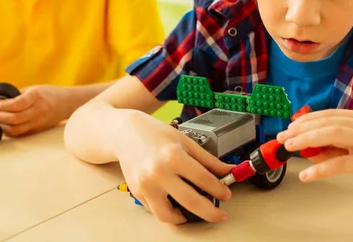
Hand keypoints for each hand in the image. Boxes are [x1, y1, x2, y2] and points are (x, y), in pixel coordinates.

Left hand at [0, 85, 71, 136]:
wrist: (67, 103)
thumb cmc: (49, 93)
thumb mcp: (34, 89)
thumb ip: (17, 95)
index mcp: (37, 97)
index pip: (16, 104)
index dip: (3, 104)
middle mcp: (38, 111)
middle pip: (14, 119)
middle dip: (0, 116)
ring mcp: (38, 122)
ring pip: (15, 130)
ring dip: (2, 125)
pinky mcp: (37, 130)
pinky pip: (19, 134)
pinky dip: (9, 131)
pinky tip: (5, 125)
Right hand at [116, 111, 233, 224]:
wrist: (125, 133)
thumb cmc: (155, 134)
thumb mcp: (185, 141)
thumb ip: (207, 159)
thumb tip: (227, 171)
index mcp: (173, 156)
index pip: (203, 179)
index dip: (219, 189)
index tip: (226, 194)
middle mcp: (158, 173)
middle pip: (190, 202)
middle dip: (210, 213)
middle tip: (220, 216)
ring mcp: (145, 185)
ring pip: (169, 215)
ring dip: (186, 218)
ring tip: (196, 212)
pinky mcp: (137, 193)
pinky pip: (156, 210)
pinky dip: (169, 210)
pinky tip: (177, 202)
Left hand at [276, 109, 352, 199]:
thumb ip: (335, 147)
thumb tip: (307, 148)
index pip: (328, 114)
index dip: (306, 120)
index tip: (289, 128)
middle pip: (327, 121)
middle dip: (301, 129)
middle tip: (283, 138)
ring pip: (332, 134)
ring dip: (307, 140)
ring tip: (290, 148)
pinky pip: (341, 163)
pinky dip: (321, 168)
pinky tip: (307, 175)